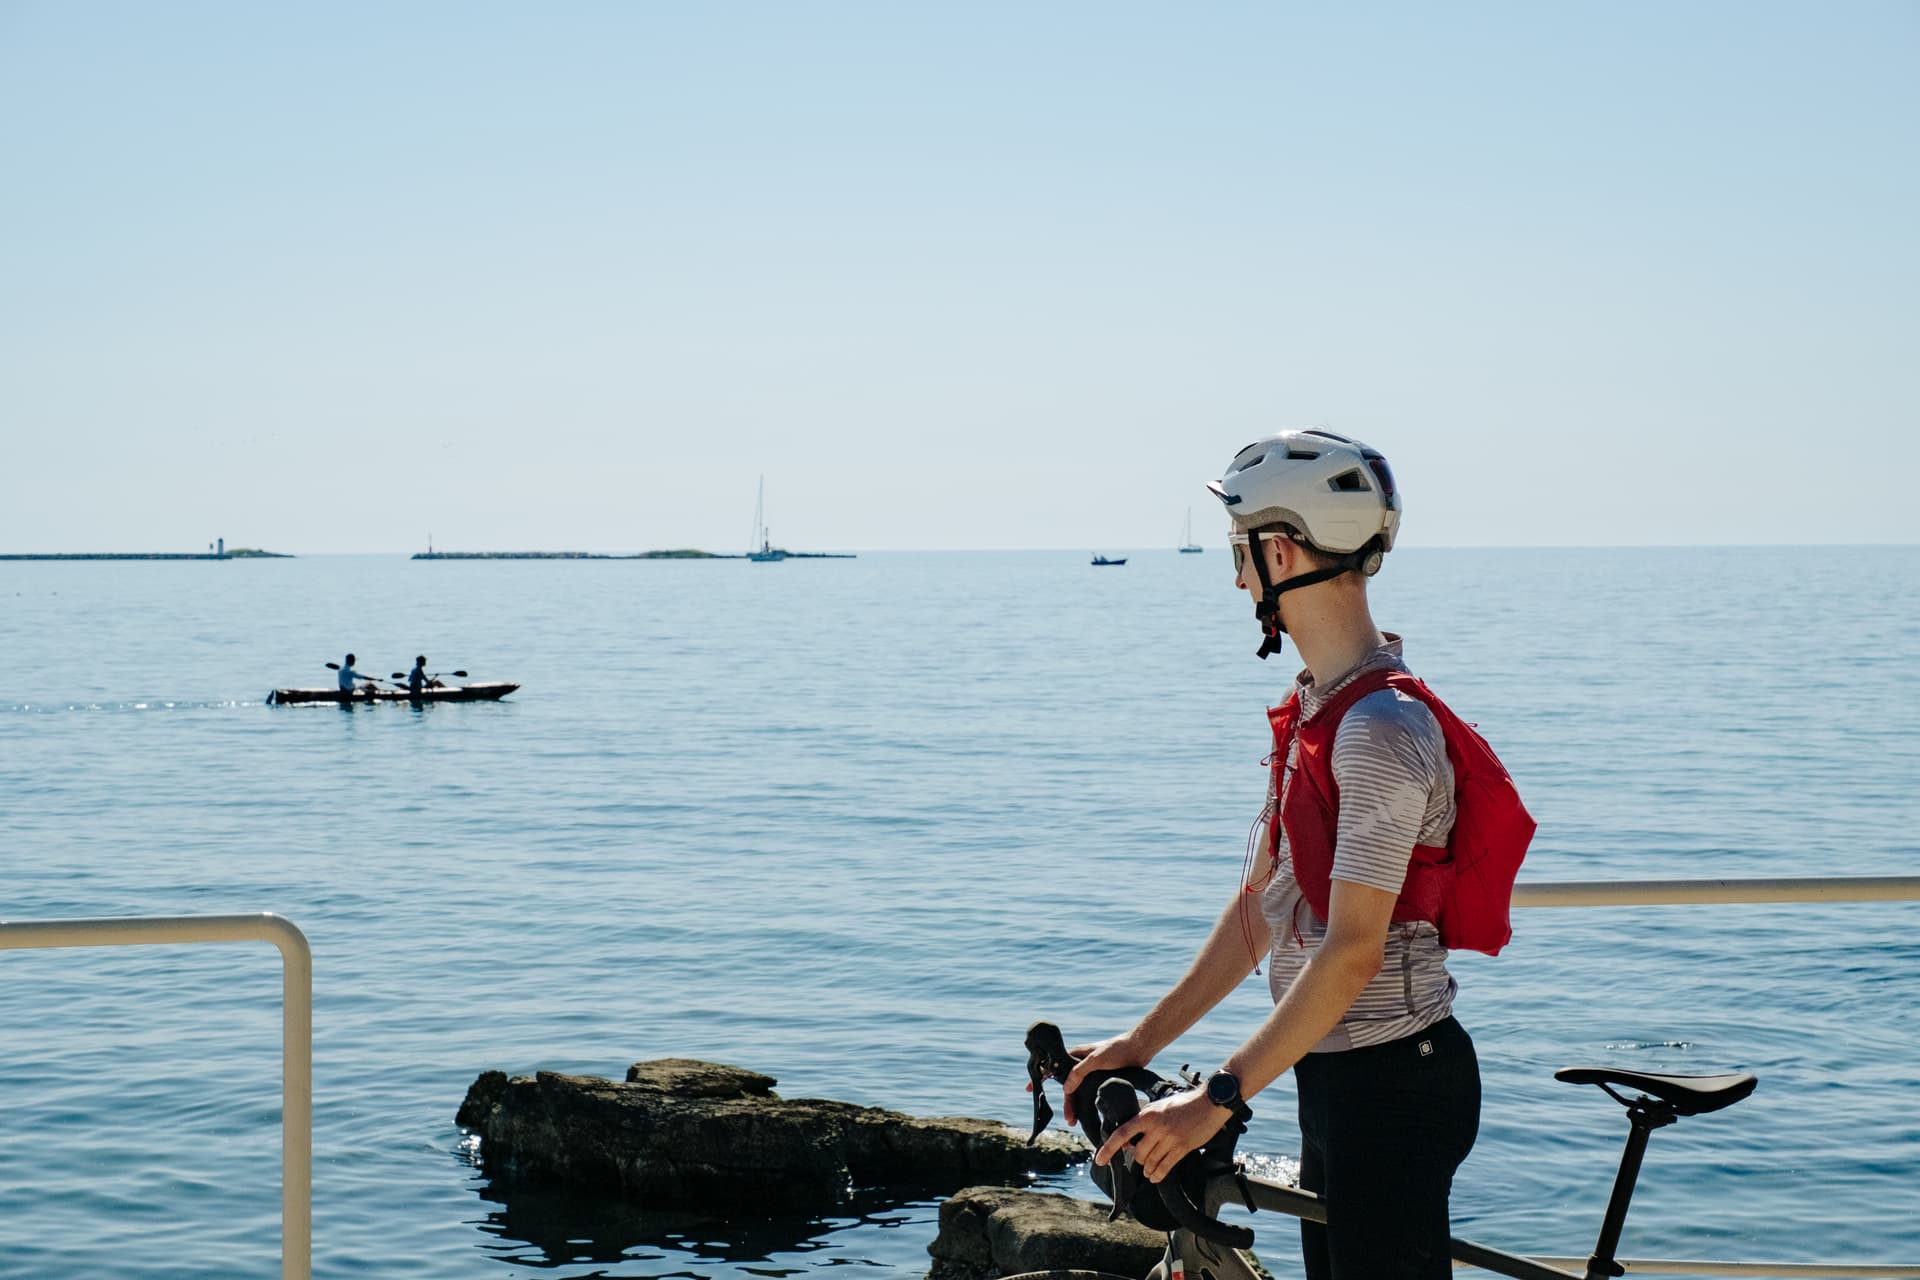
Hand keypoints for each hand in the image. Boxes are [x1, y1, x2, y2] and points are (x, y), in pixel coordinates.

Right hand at [1058, 1033, 1147, 1126]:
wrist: (1139, 1047)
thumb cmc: (1118, 1049)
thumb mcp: (1095, 1060)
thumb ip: (1079, 1072)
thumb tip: (1066, 1088)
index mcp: (1078, 1056)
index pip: (1065, 1079)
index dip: (1066, 1097)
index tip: (1067, 1112)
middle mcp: (1084, 1064)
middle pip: (1073, 1088)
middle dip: (1072, 1105)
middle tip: (1072, 1121)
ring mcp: (1094, 1070)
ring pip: (1083, 1091)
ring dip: (1080, 1105)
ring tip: (1079, 1121)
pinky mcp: (1105, 1076)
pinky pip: (1094, 1091)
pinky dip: (1091, 1101)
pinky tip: (1093, 1111)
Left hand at [1093, 1089, 1228, 1182]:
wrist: (1209, 1102)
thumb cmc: (1184, 1103)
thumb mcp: (1160, 1106)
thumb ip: (1145, 1121)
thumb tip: (1130, 1140)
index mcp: (1147, 1114)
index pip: (1122, 1133)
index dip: (1108, 1148)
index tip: (1099, 1160)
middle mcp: (1156, 1127)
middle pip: (1138, 1153)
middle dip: (1138, 1159)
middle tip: (1141, 1159)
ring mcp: (1170, 1138)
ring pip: (1150, 1162)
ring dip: (1147, 1170)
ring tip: (1148, 1172)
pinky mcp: (1182, 1147)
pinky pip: (1165, 1167)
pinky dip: (1157, 1175)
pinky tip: (1155, 1177)